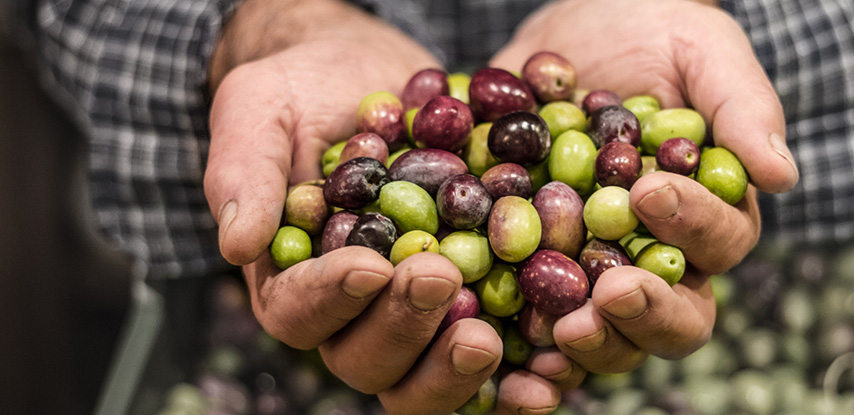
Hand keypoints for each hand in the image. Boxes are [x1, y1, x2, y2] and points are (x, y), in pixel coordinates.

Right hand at [203, 1, 563, 412]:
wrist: (374, 77)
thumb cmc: (306, 90)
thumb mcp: (261, 109)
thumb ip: (245, 171)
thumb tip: (236, 243)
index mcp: (293, 279)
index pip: (298, 311)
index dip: (331, 297)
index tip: (370, 264)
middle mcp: (352, 315)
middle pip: (365, 358)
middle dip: (402, 327)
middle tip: (441, 279)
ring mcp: (414, 319)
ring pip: (424, 377)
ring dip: (454, 367)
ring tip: (488, 335)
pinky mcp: (474, 307)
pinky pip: (493, 364)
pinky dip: (516, 379)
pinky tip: (549, 373)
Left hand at [491, 0, 798, 372]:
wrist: (570, 31)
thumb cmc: (652, 32)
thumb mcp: (700, 49)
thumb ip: (743, 106)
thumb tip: (782, 176)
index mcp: (709, 213)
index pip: (720, 243)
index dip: (692, 226)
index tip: (649, 193)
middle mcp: (659, 257)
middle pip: (675, 317)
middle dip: (646, 313)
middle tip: (610, 294)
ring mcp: (595, 271)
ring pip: (611, 337)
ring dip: (591, 342)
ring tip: (561, 328)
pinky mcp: (535, 272)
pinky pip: (536, 326)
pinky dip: (526, 347)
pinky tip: (512, 354)